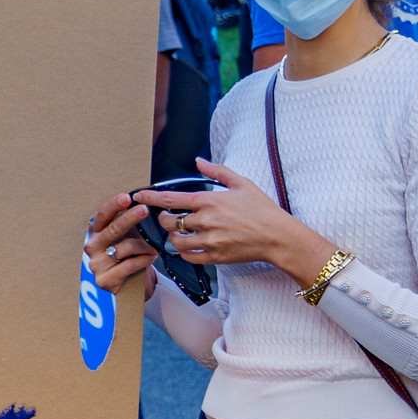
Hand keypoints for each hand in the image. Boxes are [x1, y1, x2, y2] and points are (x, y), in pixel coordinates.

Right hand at [84, 192, 157, 295]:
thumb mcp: (127, 236)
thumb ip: (129, 223)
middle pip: (112, 230)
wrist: (130, 283)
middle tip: (144, 210)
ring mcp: (96, 264)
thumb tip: (143, 203)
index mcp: (96, 233)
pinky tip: (150, 258)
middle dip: (129, 218)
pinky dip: (143, 260)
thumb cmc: (129, 255)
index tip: (126, 197)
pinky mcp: (104, 280)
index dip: (113, 206)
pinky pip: (128, 265)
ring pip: (124, 248)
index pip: (102, 216)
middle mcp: (92, 247)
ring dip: (144, 246)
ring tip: (154, 248)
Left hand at [133, 159, 335, 283]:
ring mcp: (209, 241)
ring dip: (172, 235)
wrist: (278, 237)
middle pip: (169, 221)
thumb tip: (198, 161)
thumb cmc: (261, 208)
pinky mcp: (215, 257)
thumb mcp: (242, 183)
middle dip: (163, 218)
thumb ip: (217, 171)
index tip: (139, 196)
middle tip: (166, 216)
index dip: (151, 198)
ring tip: (178, 231)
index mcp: (209, 201)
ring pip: (175, 240)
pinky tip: (188, 245)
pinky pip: (188, 256)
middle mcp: (206, 221)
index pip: (171, 199)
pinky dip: (183, 251)